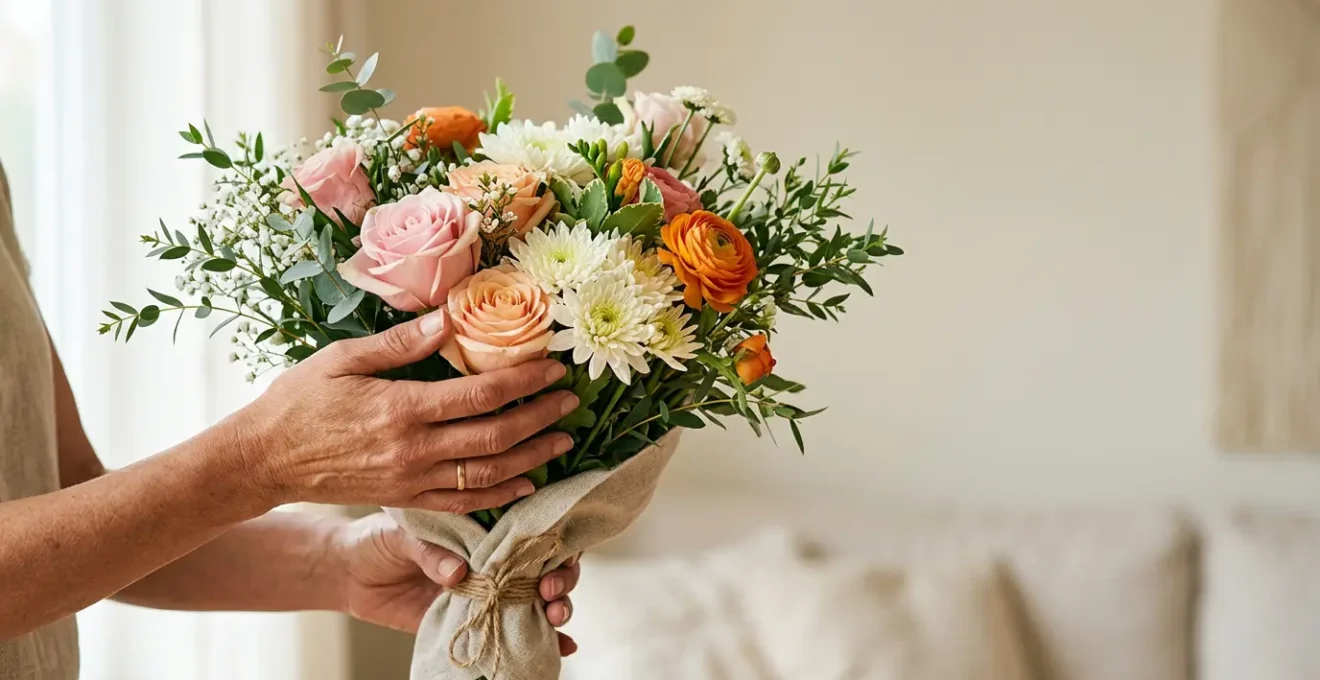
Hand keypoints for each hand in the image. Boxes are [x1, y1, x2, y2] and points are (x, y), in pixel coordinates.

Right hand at [231, 311, 579, 511]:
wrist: (263, 461)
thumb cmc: (299, 402)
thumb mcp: (344, 358)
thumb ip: (401, 342)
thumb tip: (450, 317)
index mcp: (402, 408)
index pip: (481, 395)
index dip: (525, 380)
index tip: (554, 367)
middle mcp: (413, 449)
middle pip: (496, 437)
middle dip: (541, 418)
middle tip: (571, 402)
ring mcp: (411, 480)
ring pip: (488, 475)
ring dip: (531, 458)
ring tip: (563, 440)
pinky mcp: (406, 500)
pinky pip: (464, 503)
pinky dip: (500, 495)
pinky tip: (525, 483)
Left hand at [335, 514, 579, 655]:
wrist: (348, 572)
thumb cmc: (378, 538)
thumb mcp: (403, 533)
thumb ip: (431, 550)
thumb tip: (458, 572)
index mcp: (483, 528)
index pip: (531, 530)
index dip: (553, 540)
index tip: (557, 552)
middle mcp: (492, 559)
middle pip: (544, 566)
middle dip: (561, 578)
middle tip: (550, 590)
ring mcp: (485, 592)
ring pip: (535, 600)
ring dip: (557, 608)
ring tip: (556, 616)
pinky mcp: (470, 621)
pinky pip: (508, 633)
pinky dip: (542, 642)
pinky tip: (563, 647)